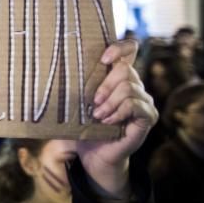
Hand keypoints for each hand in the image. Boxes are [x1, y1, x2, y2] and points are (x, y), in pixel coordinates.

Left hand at [76, 39, 157, 200]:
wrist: (93, 154)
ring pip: (128, 87)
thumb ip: (77, 83)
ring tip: (97, 114)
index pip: (130, 49)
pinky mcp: (148, 116)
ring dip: (109, 101)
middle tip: (92, 101)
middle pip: (125, 69)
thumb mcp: (77, 101)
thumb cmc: (83, 126)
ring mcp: (144, 101)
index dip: (119, 48)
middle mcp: (135, 85)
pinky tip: (107, 120)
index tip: (103, 58)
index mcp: (119, 77)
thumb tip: (55, 63)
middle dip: (105, 84)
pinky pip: (135, 105)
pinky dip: (118, 111)